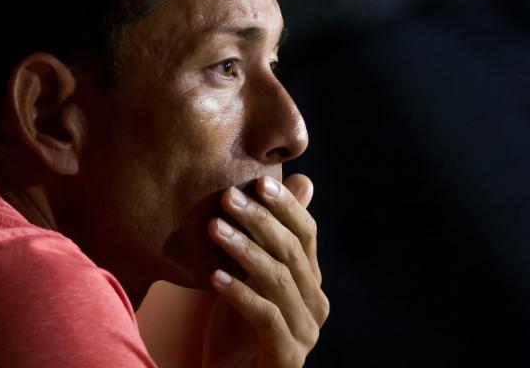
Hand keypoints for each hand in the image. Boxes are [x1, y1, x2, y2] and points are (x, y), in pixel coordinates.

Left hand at [202, 175, 327, 367]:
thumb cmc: (239, 325)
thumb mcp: (251, 275)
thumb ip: (269, 236)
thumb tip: (302, 179)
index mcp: (311, 280)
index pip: (306, 234)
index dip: (286, 206)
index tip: (258, 182)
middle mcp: (316, 305)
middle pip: (292, 252)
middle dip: (259, 220)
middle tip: (227, 197)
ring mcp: (305, 333)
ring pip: (278, 280)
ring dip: (244, 250)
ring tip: (214, 228)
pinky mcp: (287, 357)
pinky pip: (266, 318)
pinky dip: (240, 294)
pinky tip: (214, 276)